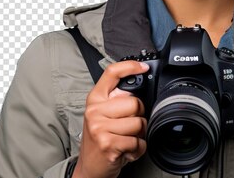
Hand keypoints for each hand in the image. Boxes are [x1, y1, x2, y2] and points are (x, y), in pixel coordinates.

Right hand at [73, 60, 149, 177]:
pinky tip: (126, 150)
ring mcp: (100, 127)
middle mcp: (95, 111)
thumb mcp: (102, 115)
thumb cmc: (100, 139)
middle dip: (139, 116)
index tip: (143, 66)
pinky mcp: (108, 144)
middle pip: (134, 103)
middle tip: (128, 126)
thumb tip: (136, 86)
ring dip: (139, 135)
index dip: (130, 66)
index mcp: (95, 99)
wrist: (89, 167)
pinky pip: (138, 142)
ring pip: (139, 123)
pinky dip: (137, 149)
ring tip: (126, 139)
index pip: (111, 73)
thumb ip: (115, 100)